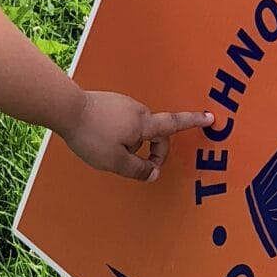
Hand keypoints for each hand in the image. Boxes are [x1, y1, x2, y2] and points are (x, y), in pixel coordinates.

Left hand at [60, 90, 209, 182]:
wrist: (66, 109)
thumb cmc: (91, 135)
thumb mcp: (115, 161)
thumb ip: (137, 170)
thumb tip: (154, 174)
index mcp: (144, 124)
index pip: (174, 124)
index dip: (193, 122)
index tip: (210, 117)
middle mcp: (137, 110)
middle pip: (154, 133)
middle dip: (149, 151)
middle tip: (133, 166)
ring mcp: (123, 103)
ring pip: (136, 129)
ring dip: (131, 143)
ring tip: (107, 151)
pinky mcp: (110, 102)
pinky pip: (122, 122)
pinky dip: (118, 133)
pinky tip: (99, 139)